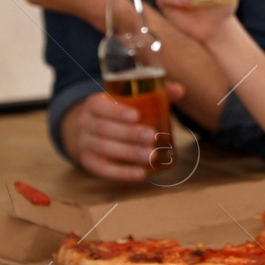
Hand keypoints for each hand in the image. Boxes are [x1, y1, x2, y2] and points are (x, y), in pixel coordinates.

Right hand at [61, 81, 185, 181]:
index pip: (98, 105)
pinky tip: (141, 174)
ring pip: (103, 148)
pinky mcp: (89, 162)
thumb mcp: (130, 99)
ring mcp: (85, 144)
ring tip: (150, 155)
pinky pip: (103, 169)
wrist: (90, 130)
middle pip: (103, 128)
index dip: (115, 111)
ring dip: (128, 153)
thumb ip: (155, 93)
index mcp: (94, 104)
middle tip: (151, 136)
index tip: (136, 116)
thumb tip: (180, 91)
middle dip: (128, 133)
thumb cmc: (119, 112)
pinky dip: (122, 173)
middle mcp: (85, 123)